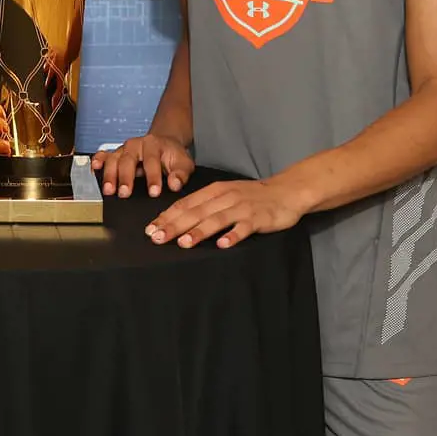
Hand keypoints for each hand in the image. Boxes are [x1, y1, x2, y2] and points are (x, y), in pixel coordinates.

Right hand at [92, 133, 193, 197]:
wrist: (165, 143)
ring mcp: (124, 148)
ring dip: (110, 175)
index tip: (154, 192)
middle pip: (128, 159)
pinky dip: (98, 161)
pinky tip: (95, 168)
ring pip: (114, 159)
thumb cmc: (173, 156)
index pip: (152, 161)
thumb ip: (181, 174)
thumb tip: (175, 184)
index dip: (153, 177)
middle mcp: (136, 144)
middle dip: (126, 177)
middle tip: (125, 193)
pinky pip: (104, 154)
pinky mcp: (116, 153)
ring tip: (108, 190)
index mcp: (154, 145)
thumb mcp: (184, 163)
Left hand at [146, 177, 304, 248]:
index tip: (150, 228)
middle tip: (157, 237)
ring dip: (199, 231)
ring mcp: (242, 208)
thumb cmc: (251, 195)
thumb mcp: (225, 194)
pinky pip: (244, 228)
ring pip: (216, 219)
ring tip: (183, 243)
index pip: (185, 203)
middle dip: (174, 225)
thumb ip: (205, 204)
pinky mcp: (258, 218)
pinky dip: (233, 235)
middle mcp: (225, 197)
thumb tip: (178, 218)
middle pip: (195, 212)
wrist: (286, 191)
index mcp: (214, 191)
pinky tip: (223, 245)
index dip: (167, 216)